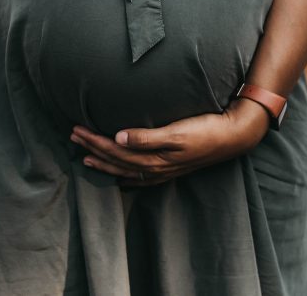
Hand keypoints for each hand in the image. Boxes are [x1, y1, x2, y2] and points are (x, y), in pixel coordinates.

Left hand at [69, 98, 270, 185]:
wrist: (233, 136)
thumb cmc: (205, 129)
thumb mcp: (177, 131)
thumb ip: (147, 137)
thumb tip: (118, 137)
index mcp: (154, 158)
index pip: (115, 151)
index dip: (94, 141)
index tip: (77, 130)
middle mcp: (156, 168)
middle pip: (116, 160)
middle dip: (93, 149)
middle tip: (73, 136)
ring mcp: (164, 170)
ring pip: (125, 169)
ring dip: (104, 162)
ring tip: (86, 156)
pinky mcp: (171, 168)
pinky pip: (141, 176)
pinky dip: (125, 175)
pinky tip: (119, 176)